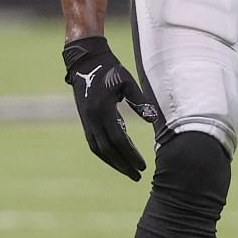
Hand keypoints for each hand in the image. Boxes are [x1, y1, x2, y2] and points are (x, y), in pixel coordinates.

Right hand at [63, 36, 160, 180]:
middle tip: (137, 176)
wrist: (85, 62)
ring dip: (113, 163)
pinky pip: (94, 144)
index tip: (143, 166)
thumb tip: (152, 120)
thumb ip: (140, 100)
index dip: (131, 154)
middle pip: (107, 150)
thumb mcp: (127, 81)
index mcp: (103, 110)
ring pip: (98, 149)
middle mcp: (92, 119)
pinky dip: (105, 155)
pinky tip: (116, 159)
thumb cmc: (110, 69)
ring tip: (128, 172)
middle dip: (123, 165)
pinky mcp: (85, 121)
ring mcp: (86, 121)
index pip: (118, 139)